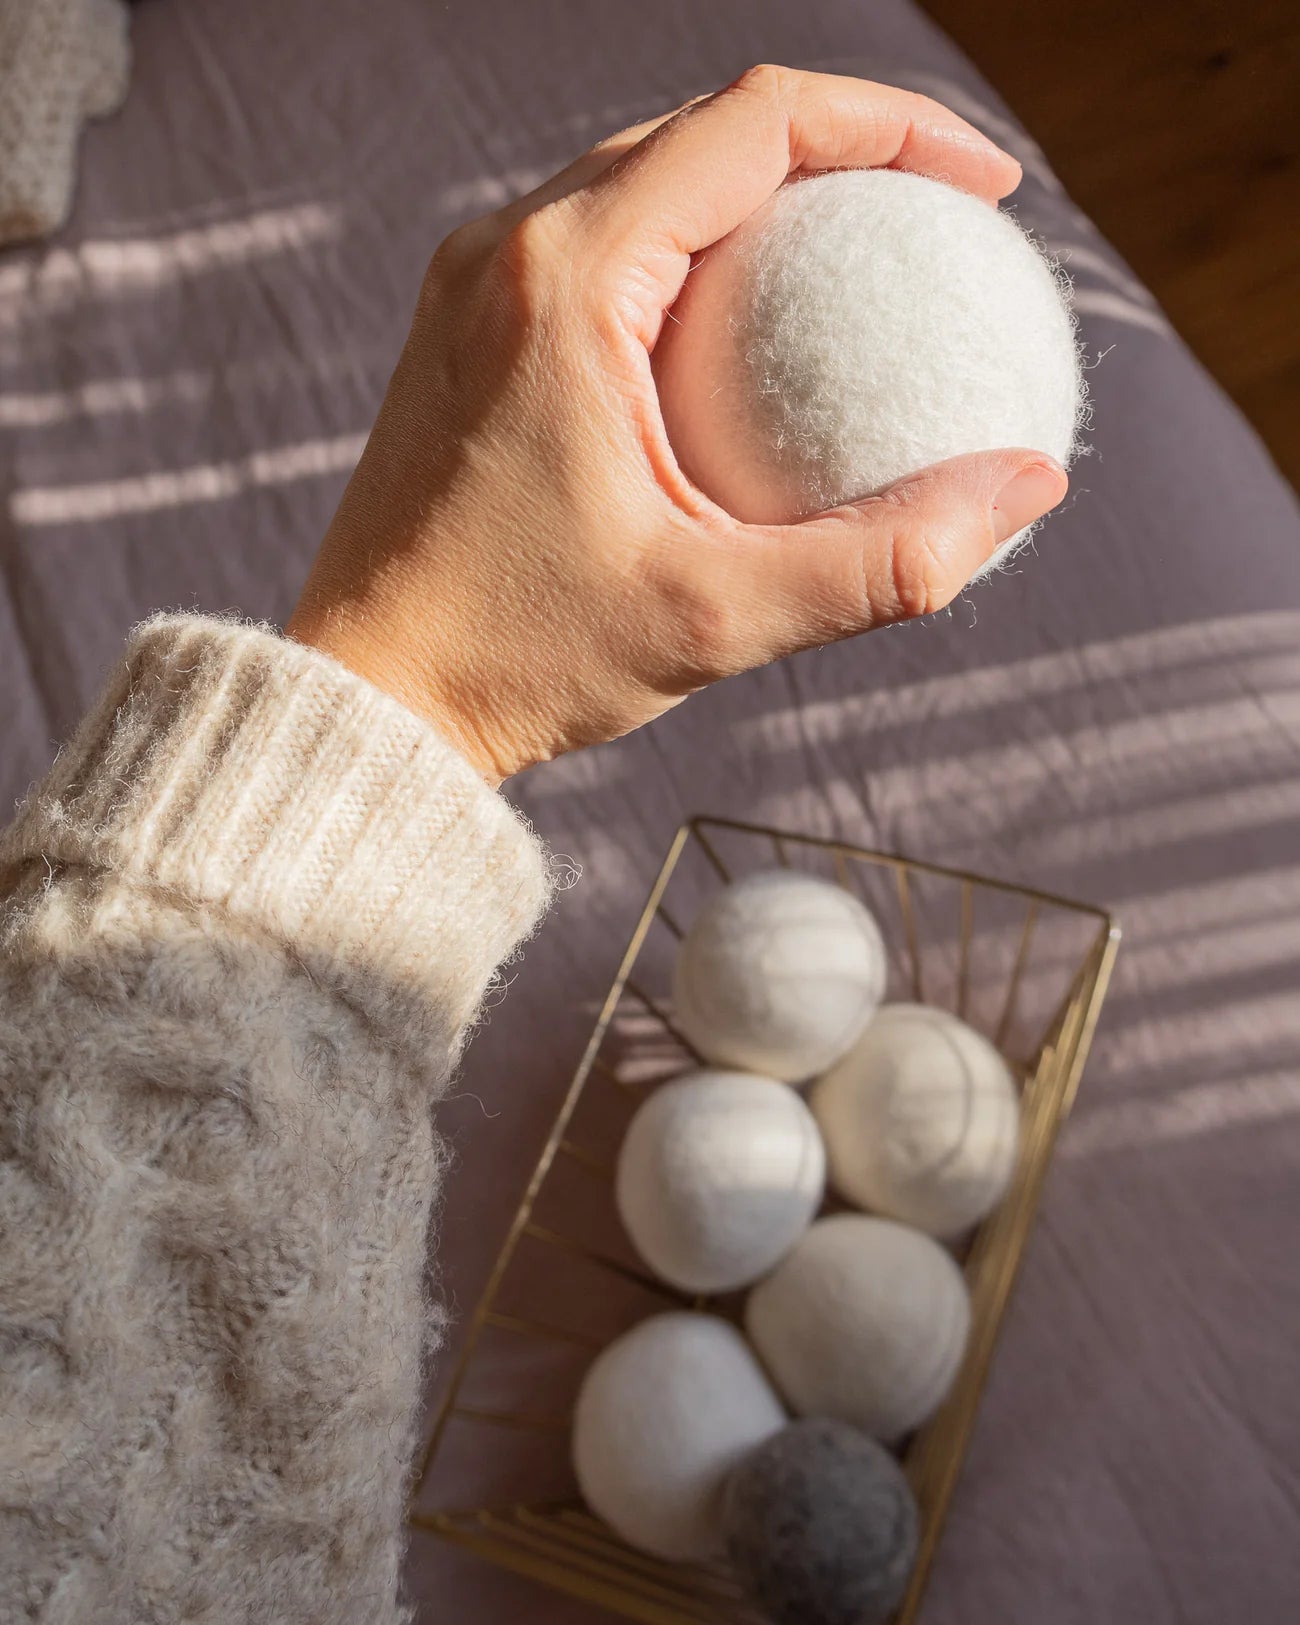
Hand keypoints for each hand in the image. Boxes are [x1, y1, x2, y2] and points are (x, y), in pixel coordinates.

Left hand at [288, 66, 1066, 784]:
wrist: (366, 698)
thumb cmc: (517, 658)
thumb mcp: (720, 617)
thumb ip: (886, 558)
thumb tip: (1027, 491)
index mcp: (566, 275)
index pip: (759, 122)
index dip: (893, 127)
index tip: (982, 194)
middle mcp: (504, 248)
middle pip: (703, 132)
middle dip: (836, 149)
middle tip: (934, 224)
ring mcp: (472, 285)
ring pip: (644, 180)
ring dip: (758, 200)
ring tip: (855, 273)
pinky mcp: (462, 334)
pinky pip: (594, 250)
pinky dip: (687, 260)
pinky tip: (743, 345)